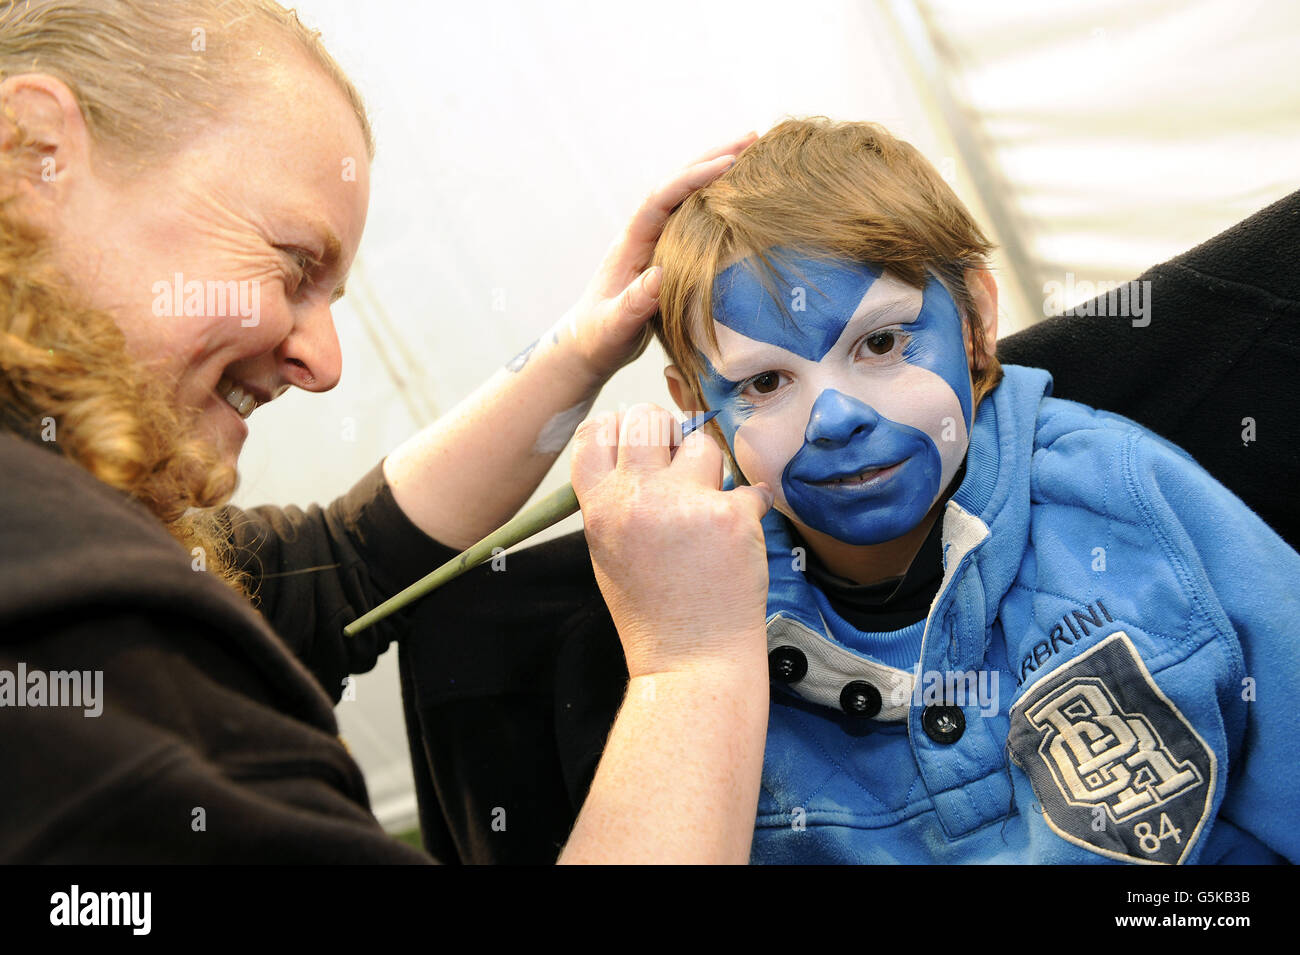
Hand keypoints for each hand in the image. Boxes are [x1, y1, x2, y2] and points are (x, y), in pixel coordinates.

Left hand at [559, 133, 757, 384]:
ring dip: (717, 173)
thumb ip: (633, 305)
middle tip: (752, 139)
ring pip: (688, 197)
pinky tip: (742, 194)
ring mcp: (656, 242)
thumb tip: (659, 275)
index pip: (661, 199)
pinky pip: (695, 218)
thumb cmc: (598, 338)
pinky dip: (718, 201)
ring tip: (755, 152)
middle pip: (677, 185)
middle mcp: (643, 234)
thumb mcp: (613, 327)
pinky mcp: (668, 254)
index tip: (726, 164)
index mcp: (630, 244)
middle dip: (711, 159)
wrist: (587, 345)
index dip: (692, 179)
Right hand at [570, 403, 773, 678]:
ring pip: (700, 443)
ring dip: (709, 468)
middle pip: (647, 417)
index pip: (598, 429)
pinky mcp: (731, 518)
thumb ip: (614, 499)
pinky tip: (740, 537)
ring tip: (708, 508)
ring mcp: (685, 505)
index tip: (639, 448)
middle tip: (678, 465)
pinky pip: (747, 488)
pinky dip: (749, 508)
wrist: (691, 660)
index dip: (622, 430)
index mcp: (599, 508)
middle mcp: (637, 499)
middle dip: (666, 432)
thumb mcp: (607, 551)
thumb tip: (636, 449)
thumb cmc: (651, 611)